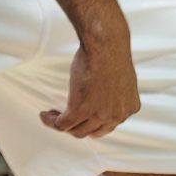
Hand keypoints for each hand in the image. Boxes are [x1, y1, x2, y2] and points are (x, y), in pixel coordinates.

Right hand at [42, 23, 140, 137]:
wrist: (105, 44)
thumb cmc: (112, 52)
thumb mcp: (121, 79)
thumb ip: (115, 94)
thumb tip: (101, 97)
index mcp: (130, 107)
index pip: (109, 125)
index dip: (93, 122)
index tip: (83, 117)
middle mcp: (117, 116)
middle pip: (93, 131)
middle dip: (79, 126)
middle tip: (68, 117)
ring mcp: (100, 115)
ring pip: (77, 131)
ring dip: (64, 126)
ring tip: (54, 116)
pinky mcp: (81, 110)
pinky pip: (62, 124)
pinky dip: (51, 122)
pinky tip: (46, 115)